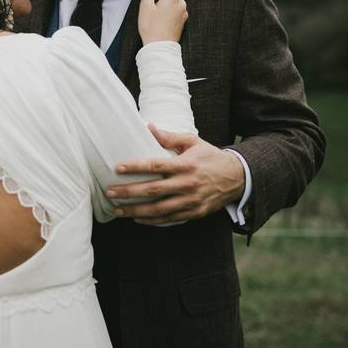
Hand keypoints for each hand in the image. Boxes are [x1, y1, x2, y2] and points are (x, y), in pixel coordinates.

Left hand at [105, 123, 244, 224]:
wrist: (238, 178)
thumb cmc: (210, 157)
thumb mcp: (193, 142)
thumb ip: (169, 137)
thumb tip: (147, 126)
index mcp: (185, 165)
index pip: (155, 166)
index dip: (135, 167)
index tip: (117, 168)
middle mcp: (187, 184)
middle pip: (153, 190)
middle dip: (128, 192)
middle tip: (110, 192)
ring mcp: (191, 201)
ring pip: (158, 209)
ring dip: (135, 211)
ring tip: (116, 210)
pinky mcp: (195, 213)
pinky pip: (169, 219)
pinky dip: (152, 221)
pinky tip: (136, 218)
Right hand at [138, 0, 186, 43]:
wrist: (159, 47)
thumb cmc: (151, 27)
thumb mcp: (145, 6)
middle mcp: (182, 4)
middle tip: (151, 2)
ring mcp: (183, 13)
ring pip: (175, 2)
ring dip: (165, 3)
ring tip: (154, 15)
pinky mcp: (183, 21)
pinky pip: (176, 10)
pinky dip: (168, 11)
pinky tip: (159, 20)